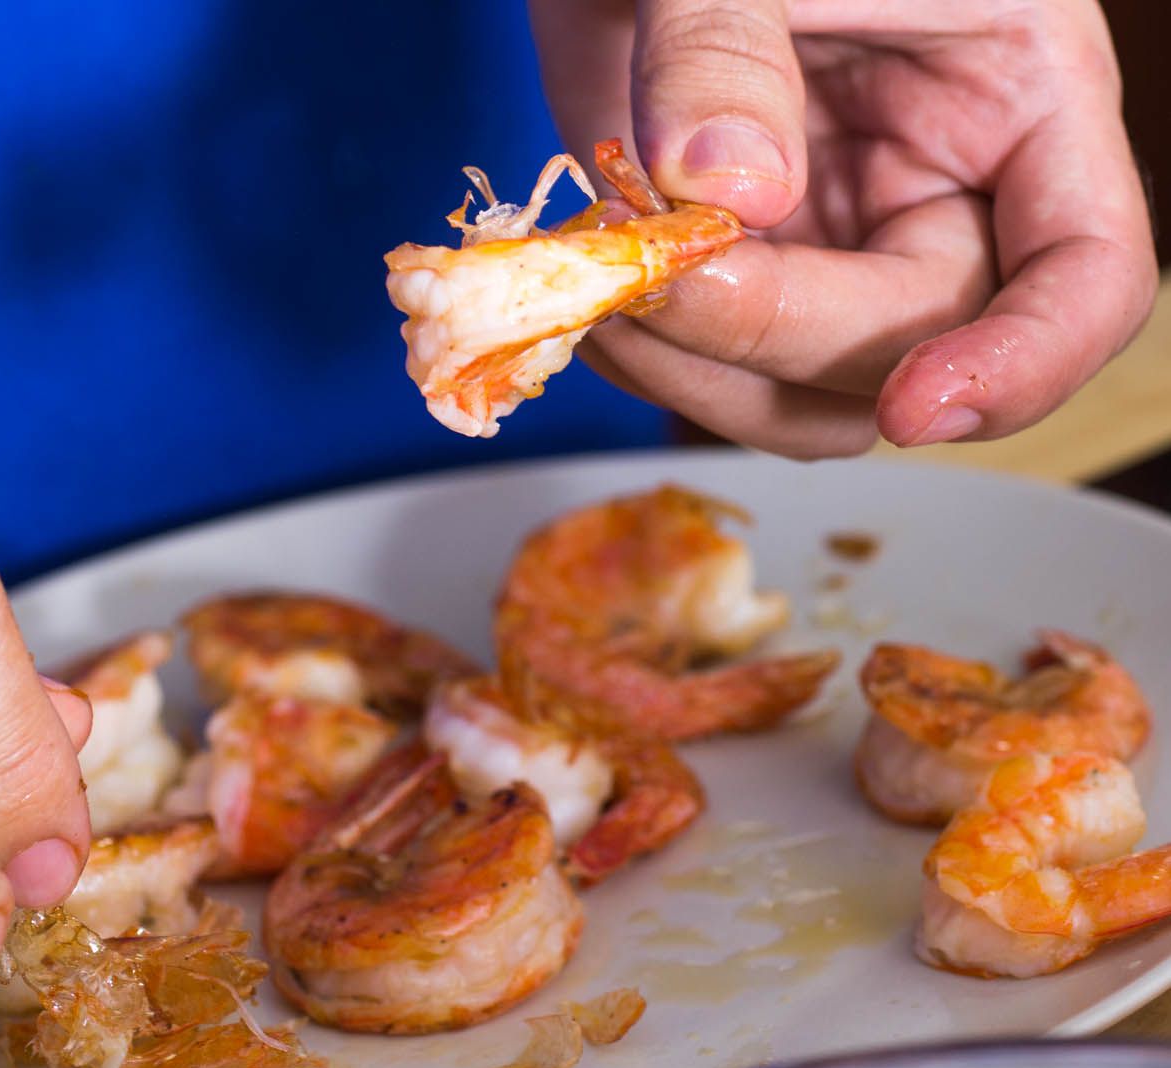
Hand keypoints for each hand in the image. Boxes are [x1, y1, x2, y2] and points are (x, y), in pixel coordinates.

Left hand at [530, 0, 1156, 457]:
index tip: (913, 406)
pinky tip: (594, 287)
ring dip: (699, 375)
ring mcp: (832, 251)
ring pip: (805, 397)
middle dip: (773, 339)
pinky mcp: (738, 279)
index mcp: (1014, 105)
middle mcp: (935, 201)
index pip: (1083, 275)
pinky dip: (651, 359)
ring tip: (605, 284)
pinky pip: (714, 372)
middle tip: (651, 274)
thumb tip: (725, 191)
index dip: (1022, 362)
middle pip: (909, 354)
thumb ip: (725, 52)